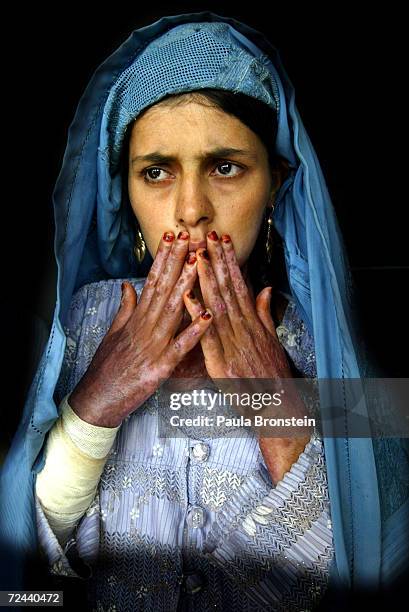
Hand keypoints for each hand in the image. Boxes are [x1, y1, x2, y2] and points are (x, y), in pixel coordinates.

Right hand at [69, 231, 212, 426]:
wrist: (99, 399)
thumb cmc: (107, 367)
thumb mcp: (114, 334)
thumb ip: (125, 308)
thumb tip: (127, 285)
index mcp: (136, 318)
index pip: (151, 281)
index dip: (163, 258)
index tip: (172, 237)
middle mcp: (145, 327)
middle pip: (163, 288)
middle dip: (176, 262)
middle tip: (189, 238)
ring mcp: (153, 346)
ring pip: (173, 311)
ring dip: (187, 286)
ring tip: (199, 264)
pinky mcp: (160, 367)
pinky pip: (181, 347)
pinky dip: (195, 331)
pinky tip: (208, 315)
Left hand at [183, 231, 291, 379]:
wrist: (278, 408)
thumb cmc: (273, 376)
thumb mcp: (271, 341)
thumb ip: (263, 314)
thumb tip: (264, 289)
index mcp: (252, 324)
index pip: (239, 285)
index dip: (230, 262)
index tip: (223, 241)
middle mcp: (244, 329)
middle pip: (229, 289)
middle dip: (218, 261)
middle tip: (207, 237)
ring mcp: (233, 345)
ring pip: (217, 306)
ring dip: (206, 280)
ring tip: (197, 256)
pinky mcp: (222, 363)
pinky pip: (207, 336)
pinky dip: (197, 316)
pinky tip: (187, 297)